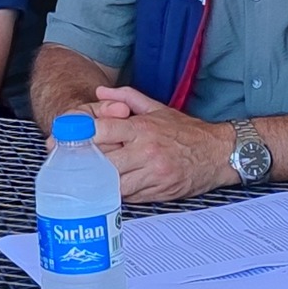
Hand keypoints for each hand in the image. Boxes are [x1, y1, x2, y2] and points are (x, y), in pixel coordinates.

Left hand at [87, 87, 232, 201]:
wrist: (219, 154)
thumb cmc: (188, 132)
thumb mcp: (158, 108)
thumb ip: (127, 97)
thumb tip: (101, 92)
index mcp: (143, 128)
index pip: (102, 131)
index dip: (81, 136)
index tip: (68, 140)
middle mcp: (146, 151)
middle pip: (103, 162)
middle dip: (86, 164)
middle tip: (75, 164)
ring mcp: (153, 174)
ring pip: (114, 184)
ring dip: (101, 182)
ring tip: (91, 178)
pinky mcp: (159, 192)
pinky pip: (130, 197)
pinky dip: (118, 193)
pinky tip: (113, 187)